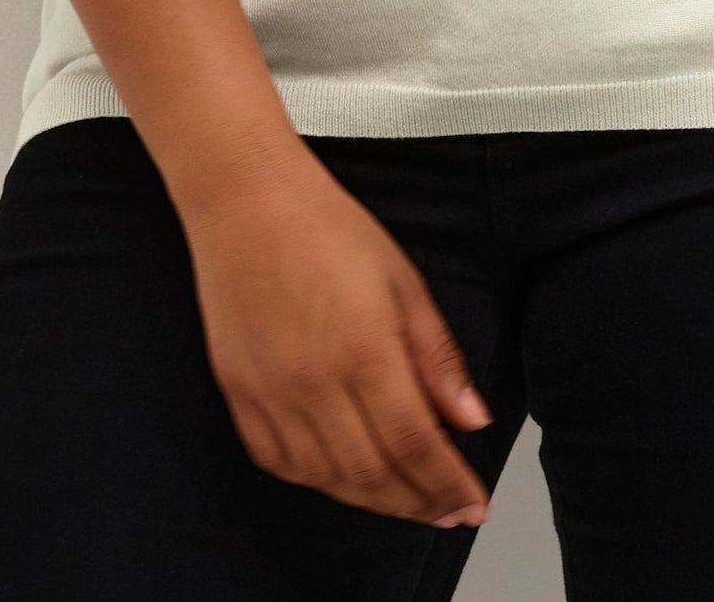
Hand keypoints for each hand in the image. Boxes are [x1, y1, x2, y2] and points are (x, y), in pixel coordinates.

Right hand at [176, 143, 494, 527]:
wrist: (247, 201)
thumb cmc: (328, 228)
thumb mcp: (403, 282)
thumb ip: (437, 358)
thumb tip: (471, 420)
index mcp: (365, 351)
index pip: (415, 445)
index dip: (448, 485)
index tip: (474, 505)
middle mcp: (315, 384)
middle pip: (373, 474)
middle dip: (418, 503)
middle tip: (448, 512)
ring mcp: (271, 394)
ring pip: (327, 478)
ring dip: (372, 499)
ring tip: (406, 500)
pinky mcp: (239, 394)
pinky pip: (279, 462)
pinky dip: (317, 480)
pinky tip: (343, 477)